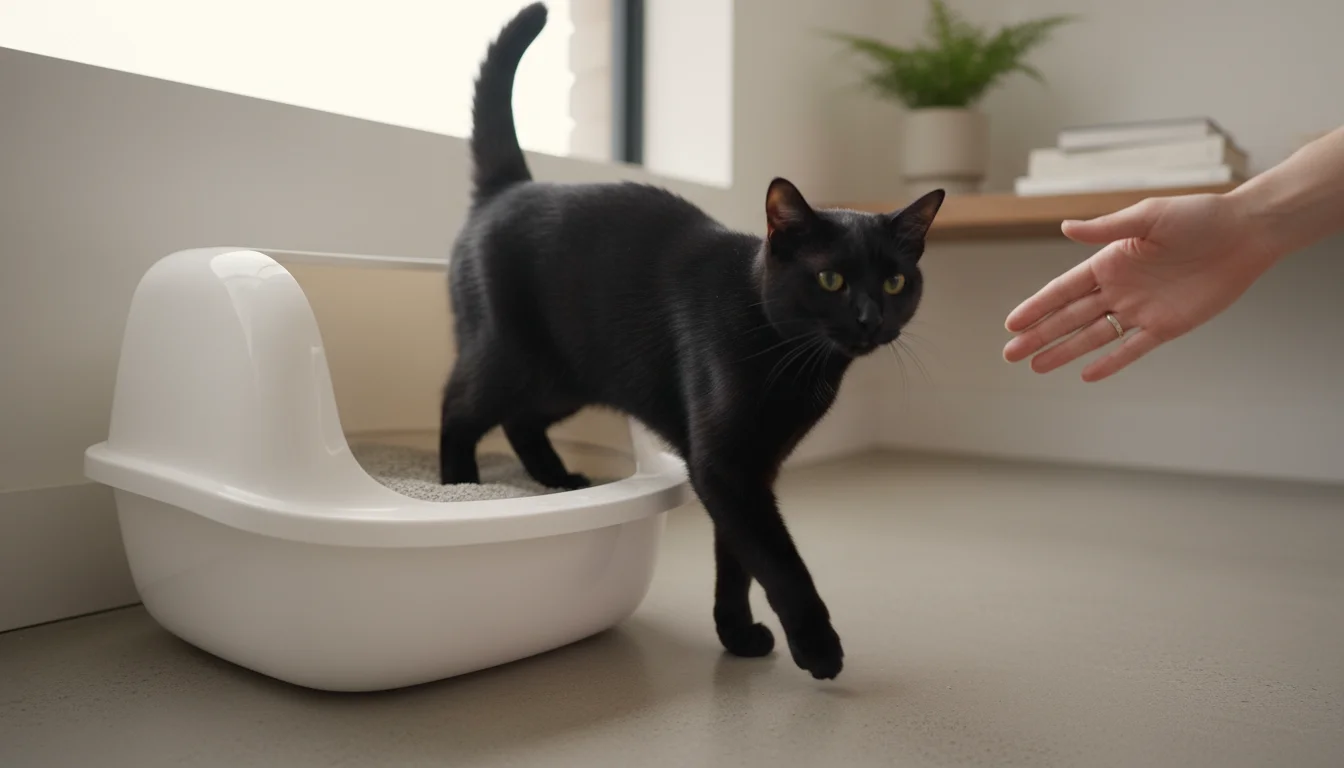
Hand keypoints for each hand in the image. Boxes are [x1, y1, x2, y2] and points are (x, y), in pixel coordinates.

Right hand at [1002, 193, 1278, 381]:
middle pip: (1069, 317)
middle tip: (1010, 355)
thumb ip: (1106, 229)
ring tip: (1036, 367)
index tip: (1011, 324)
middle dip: (1039, 335)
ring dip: (1064, 351)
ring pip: (1092, 336)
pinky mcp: (1166, 326)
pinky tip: (1086, 375)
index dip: (1036, 307)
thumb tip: (1065, 228)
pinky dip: (1110, 363)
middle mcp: (1119, 288)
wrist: (1245, 234)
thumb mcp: (1148, 216)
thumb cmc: (1199, 217)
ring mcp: (1140, 309)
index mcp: (1110, 261)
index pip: (1062, 290)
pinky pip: (1132, 349)